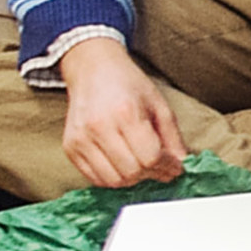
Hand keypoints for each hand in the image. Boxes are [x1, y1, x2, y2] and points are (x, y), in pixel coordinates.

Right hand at [57, 38, 186, 189]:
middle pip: (131, 171)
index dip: (167, 167)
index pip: (150, 157)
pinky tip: (123, 166)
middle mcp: (99, 127)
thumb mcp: (159, 104)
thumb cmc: (128, 84)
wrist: (93, 70)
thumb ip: (172, 137)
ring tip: (142, 167)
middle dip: (152, 174)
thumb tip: (180, 165)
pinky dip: (113, 179)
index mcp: (126, 113)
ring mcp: (80, 139)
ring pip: (113, 180)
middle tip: (160, 168)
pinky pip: (94, 178)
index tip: (175, 167)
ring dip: (133, 180)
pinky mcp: (70, 147)